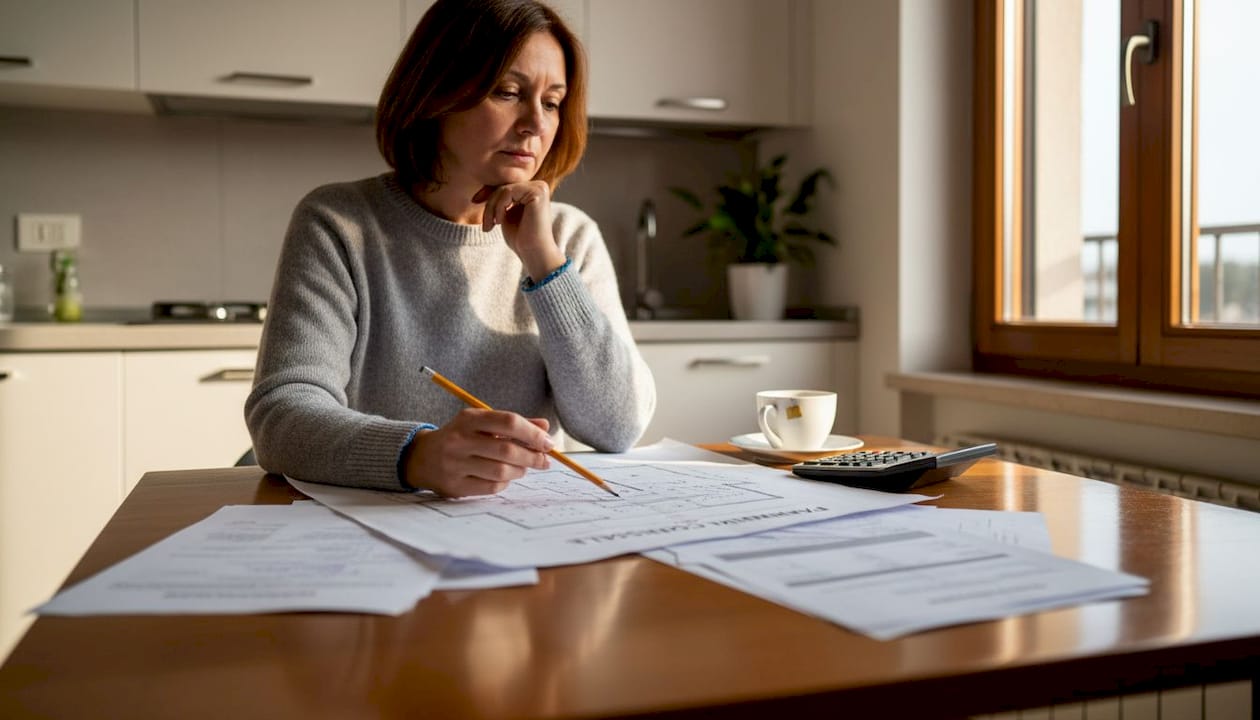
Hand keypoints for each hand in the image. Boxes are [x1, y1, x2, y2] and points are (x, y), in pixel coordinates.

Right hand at [402, 409, 552, 497]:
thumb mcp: (482, 423)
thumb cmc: (460, 437)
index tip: (548, 443)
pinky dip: (505, 482)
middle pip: (507, 450)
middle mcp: (459, 440)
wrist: (421, 457)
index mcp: (469, 419)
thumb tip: (545, 428)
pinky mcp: (454, 486)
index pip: (508, 422)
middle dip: (532, 456)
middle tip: (544, 461)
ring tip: (523, 468)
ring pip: (501, 471)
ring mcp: (455, 464)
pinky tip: (505, 476)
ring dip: (520, 471)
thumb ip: (513, 424)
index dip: (533, 434)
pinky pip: (491, 486)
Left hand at [473, 181, 565, 280]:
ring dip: (491, 208)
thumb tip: (484, 187)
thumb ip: (500, 200)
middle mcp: (539, 186)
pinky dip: (499, 208)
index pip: (505, 185)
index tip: (475, 201)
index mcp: (532, 190)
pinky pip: (508, 192)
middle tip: (485, 225)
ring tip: (489, 226)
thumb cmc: (520, 239)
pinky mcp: (537, 192)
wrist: (533, 254)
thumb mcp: (505, 214)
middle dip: (489, 204)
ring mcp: (539, 188)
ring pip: (504, 189)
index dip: (488, 193)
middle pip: (504, 186)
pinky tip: (499, 222)